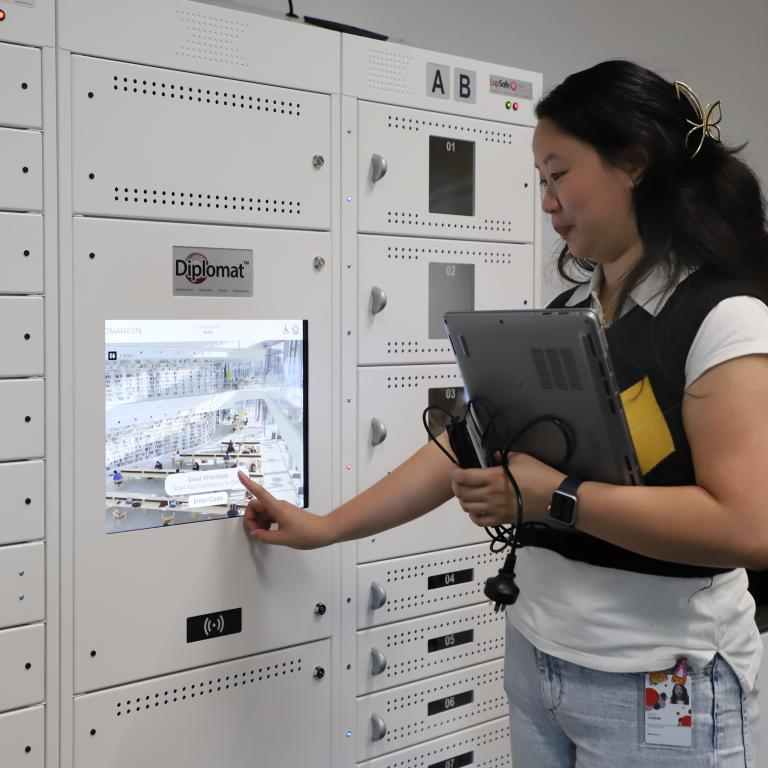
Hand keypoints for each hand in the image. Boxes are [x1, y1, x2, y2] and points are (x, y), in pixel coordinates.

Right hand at [238, 471, 329, 548]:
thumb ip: (265, 536)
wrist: (324, 531)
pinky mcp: (285, 514)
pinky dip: (266, 524)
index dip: (248, 483)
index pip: (259, 492)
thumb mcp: (283, 538)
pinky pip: (270, 516)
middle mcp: (279, 505)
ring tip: (264, 535)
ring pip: (263, 512)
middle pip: (256, 505)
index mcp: (277, 508)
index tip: (239, 474)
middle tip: (256, 532)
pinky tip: (269, 533)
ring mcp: (282, 509)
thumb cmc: (307, 533)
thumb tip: (255, 534)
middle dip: (251, 518)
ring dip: (259, 522)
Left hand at [450, 453, 564, 526]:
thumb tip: (490, 456)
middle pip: (461, 493)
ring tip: (468, 493)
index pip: (464, 477)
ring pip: (467, 508)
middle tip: (459, 479)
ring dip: (463, 499)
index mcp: (493, 478)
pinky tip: (477, 507)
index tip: (454, 467)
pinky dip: (473, 515)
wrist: (555, 496)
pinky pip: (479, 522)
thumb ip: (501, 456)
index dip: (454, 472)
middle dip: (456, 485)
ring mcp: (495, 510)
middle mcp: (491, 495)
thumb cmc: (539, 474)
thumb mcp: (520, 458)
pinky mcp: (502, 520)